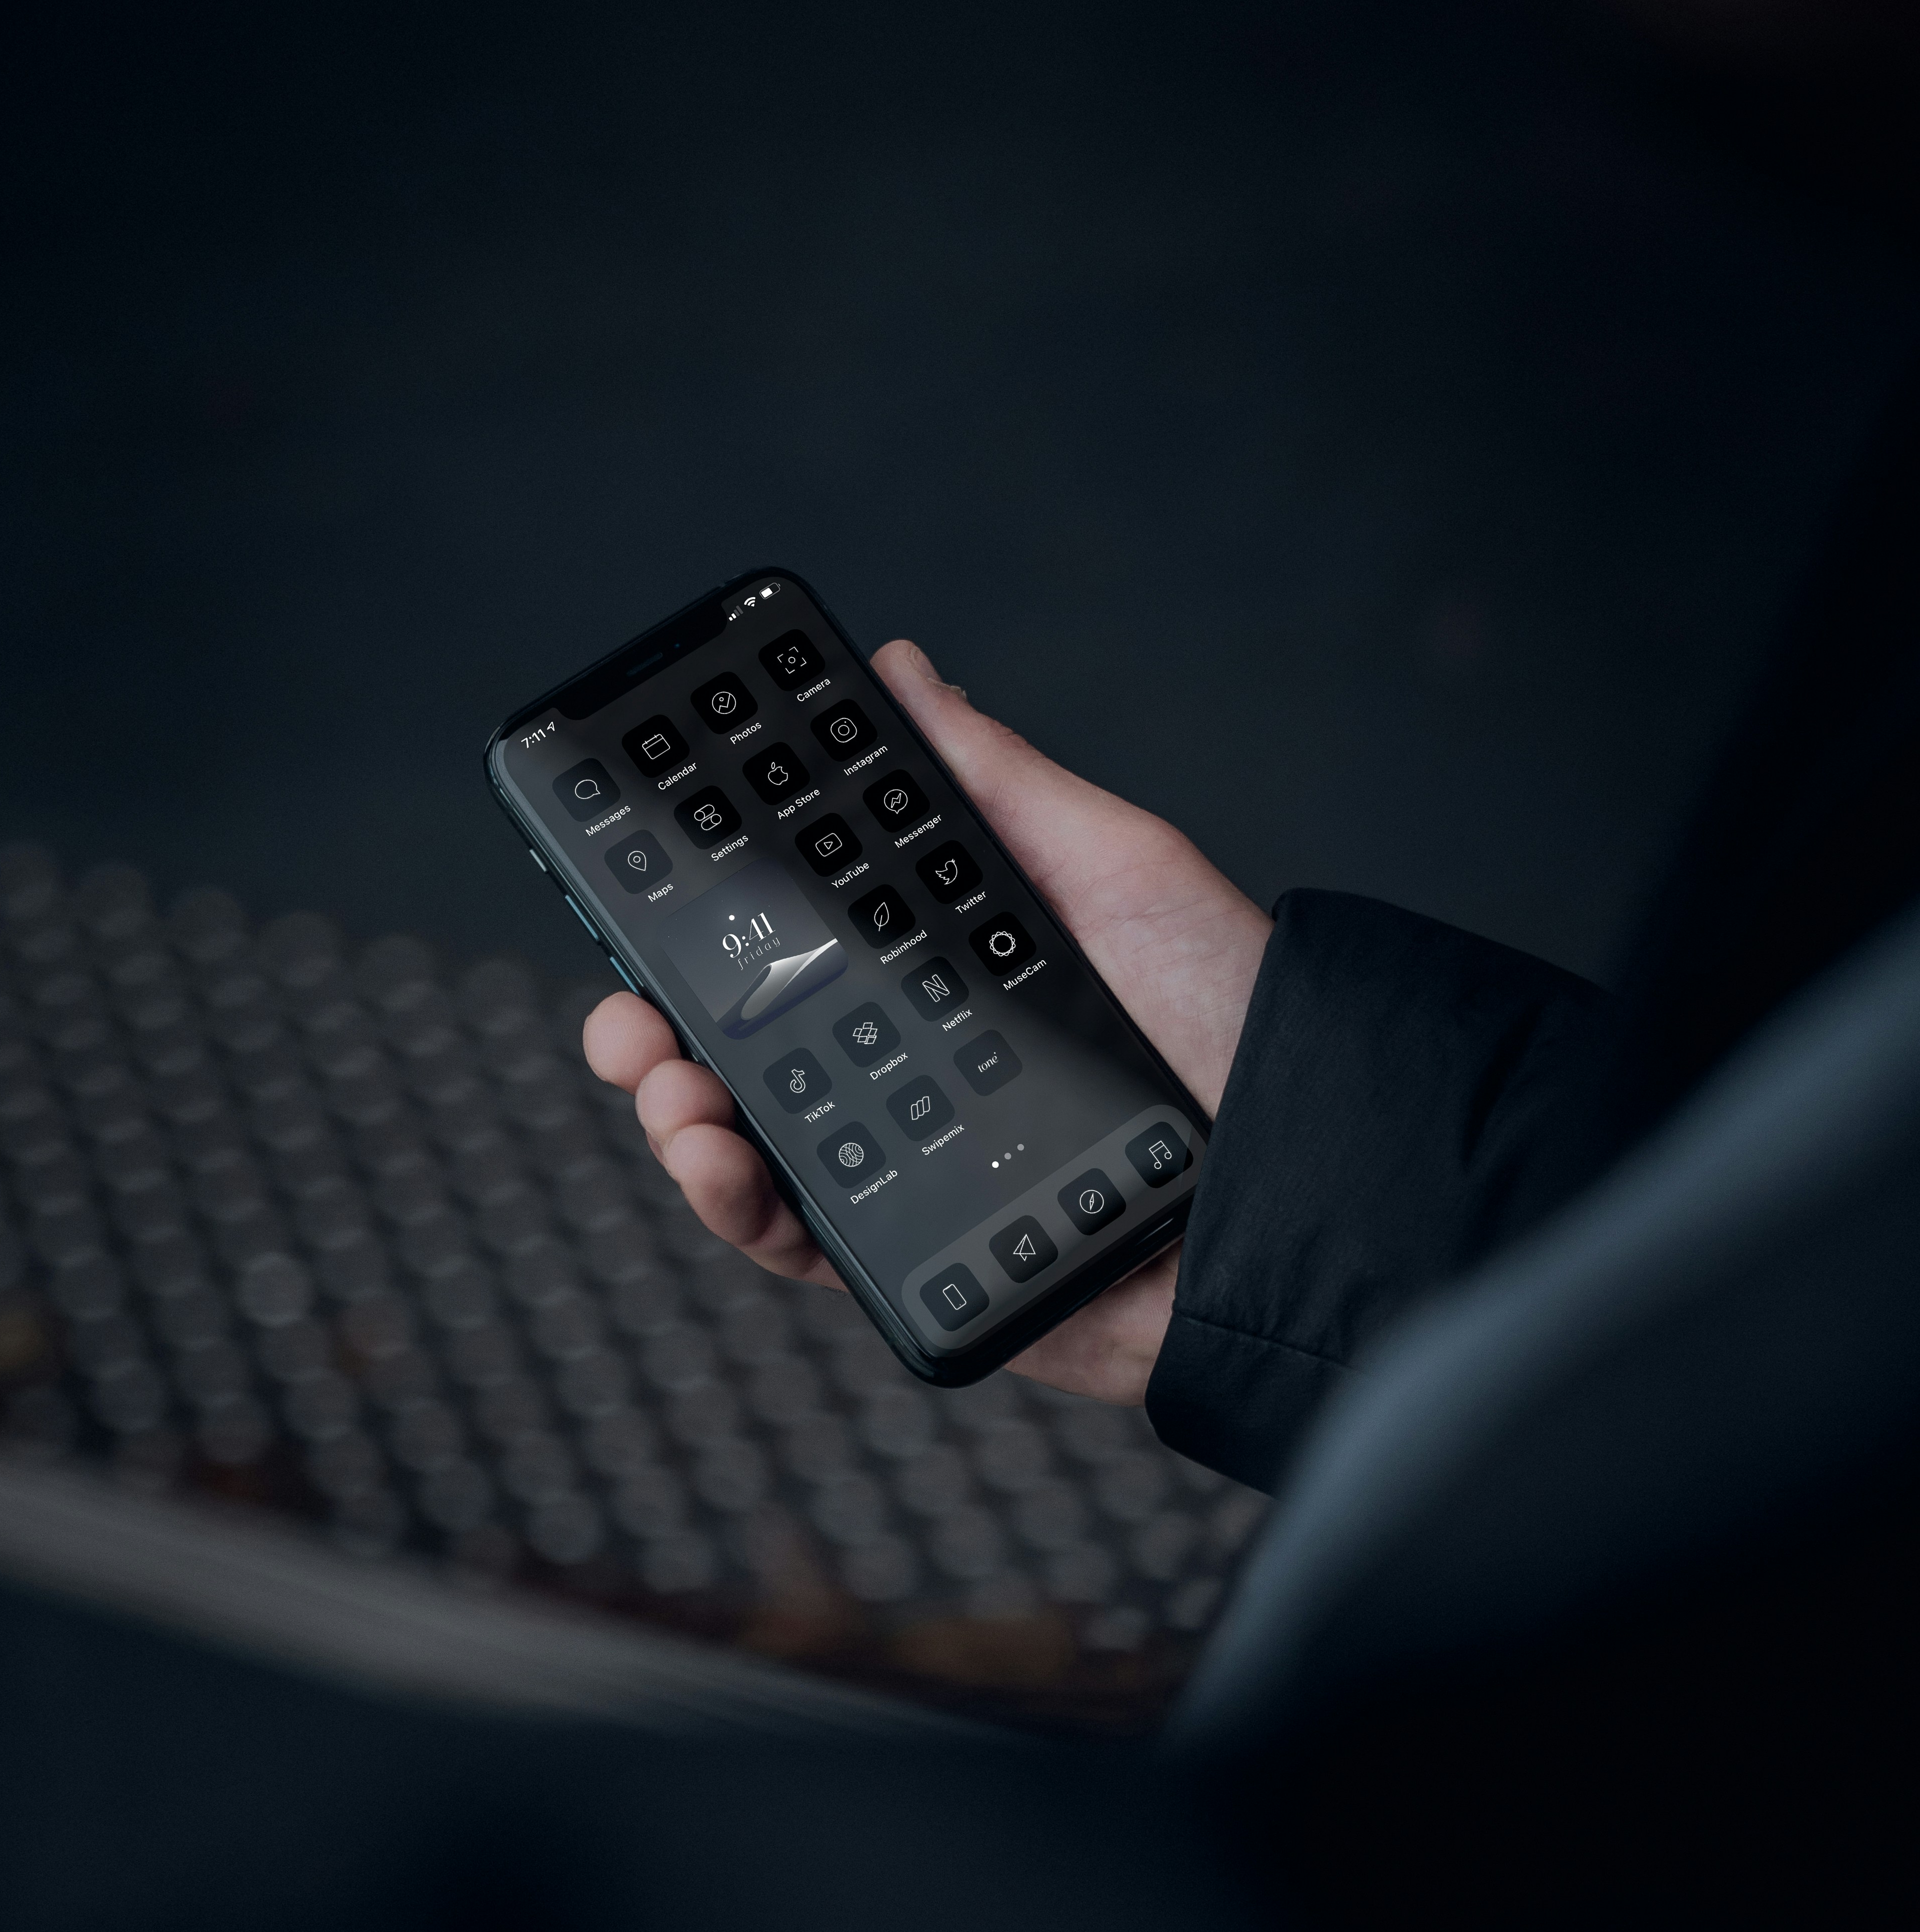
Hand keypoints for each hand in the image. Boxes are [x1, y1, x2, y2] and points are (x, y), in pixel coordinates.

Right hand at [582, 640, 1270, 1407]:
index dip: (707, 920)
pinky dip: (733, 1204)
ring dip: (671, 1109)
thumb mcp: (1114, 866)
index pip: (792, 944)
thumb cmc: (1234, 1013)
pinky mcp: (917, 1261)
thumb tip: (904, 670)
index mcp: (939, 974)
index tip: (646, 881)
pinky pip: (793, 1242)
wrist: (1306, 1174)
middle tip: (625, 1007)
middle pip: (741, 1044)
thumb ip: (993, 780)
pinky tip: (716, 1155)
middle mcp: (909, 1068)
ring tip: (662, 1078)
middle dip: (651, 1022)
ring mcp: (906, 1166)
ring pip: (742, 1144)